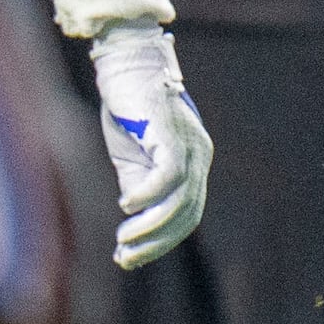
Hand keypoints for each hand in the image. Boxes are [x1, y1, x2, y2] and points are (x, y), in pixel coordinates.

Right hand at [89, 22, 212, 268]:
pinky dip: (148, 195)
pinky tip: (125, 204)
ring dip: (150, 226)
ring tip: (123, 239)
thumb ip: (140, 191)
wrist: (125, 65)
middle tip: (126, 257)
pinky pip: (167, 175)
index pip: (187, 215)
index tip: (131, 257)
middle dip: (157, 242)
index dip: (162, 240)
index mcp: (195, 164)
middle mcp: (200, 156)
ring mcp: (190, 145)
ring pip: (179, 200)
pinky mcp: (172, 134)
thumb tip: (134, 230)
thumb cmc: (128, 112)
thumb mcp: (134, 160)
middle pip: (187, 214)